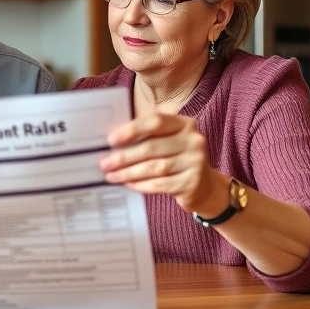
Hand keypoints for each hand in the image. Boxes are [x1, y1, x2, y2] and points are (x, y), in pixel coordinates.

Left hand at [99, 113, 222, 215]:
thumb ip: (146, 138)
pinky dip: (141, 185)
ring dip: (129, 172)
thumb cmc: (177, 159)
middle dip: (124, 156)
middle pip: (151, 147)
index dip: (132, 130)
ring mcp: (195, 162)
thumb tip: (111, 144)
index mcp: (185, 124)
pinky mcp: (192, 183)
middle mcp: (194, 140)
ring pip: (154, 167)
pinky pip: (160, 184)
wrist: (204, 187)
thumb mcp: (167, 142)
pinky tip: (128, 184)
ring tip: (111, 176)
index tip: (111, 140)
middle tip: (105, 163)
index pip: (156, 121)